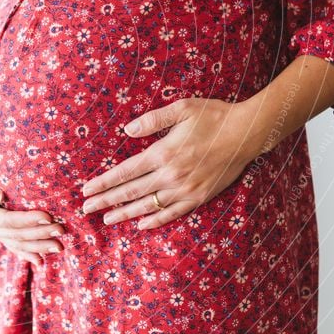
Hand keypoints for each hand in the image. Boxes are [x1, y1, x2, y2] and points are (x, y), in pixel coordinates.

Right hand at [0, 154, 64, 264]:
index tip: (48, 216)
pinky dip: (27, 253)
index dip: (28, 220)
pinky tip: (41, 260)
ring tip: (59, 245)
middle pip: (16, 235)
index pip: (7, 221)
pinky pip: (13, 244)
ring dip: (39, 246)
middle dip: (39, 234)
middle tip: (61, 230)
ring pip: (17, 243)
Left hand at [80, 97, 262, 229]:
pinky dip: (155, 220)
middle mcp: (171, 175)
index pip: (125, 172)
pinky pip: (172, 213)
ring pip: (148, 206)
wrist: (247, 133)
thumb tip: (126, 130)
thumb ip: (152, 119)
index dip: (103, 182)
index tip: (86, 190)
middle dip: (106, 201)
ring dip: (125, 214)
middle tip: (85, 209)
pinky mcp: (199, 197)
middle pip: (131, 192)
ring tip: (106, 220)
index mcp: (163, 153)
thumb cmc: (213, 116)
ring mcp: (186, 189)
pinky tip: (141, 225)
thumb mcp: (182, 108)